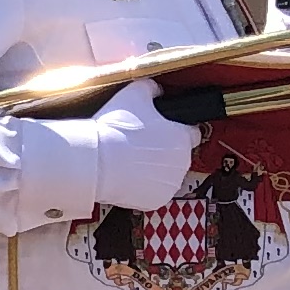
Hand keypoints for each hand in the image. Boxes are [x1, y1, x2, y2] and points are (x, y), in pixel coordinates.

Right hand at [80, 80, 201, 209]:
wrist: (98, 162)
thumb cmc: (117, 128)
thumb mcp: (134, 94)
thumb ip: (152, 89)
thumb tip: (157, 90)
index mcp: (183, 137)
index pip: (192, 133)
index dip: (177, 130)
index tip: (163, 130)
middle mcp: (183, 162)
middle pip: (178, 155)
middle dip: (164, 150)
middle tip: (140, 144)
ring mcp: (170, 184)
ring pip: (167, 174)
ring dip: (155, 169)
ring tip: (131, 160)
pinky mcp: (156, 201)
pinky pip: (154, 191)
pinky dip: (144, 186)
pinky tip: (128, 175)